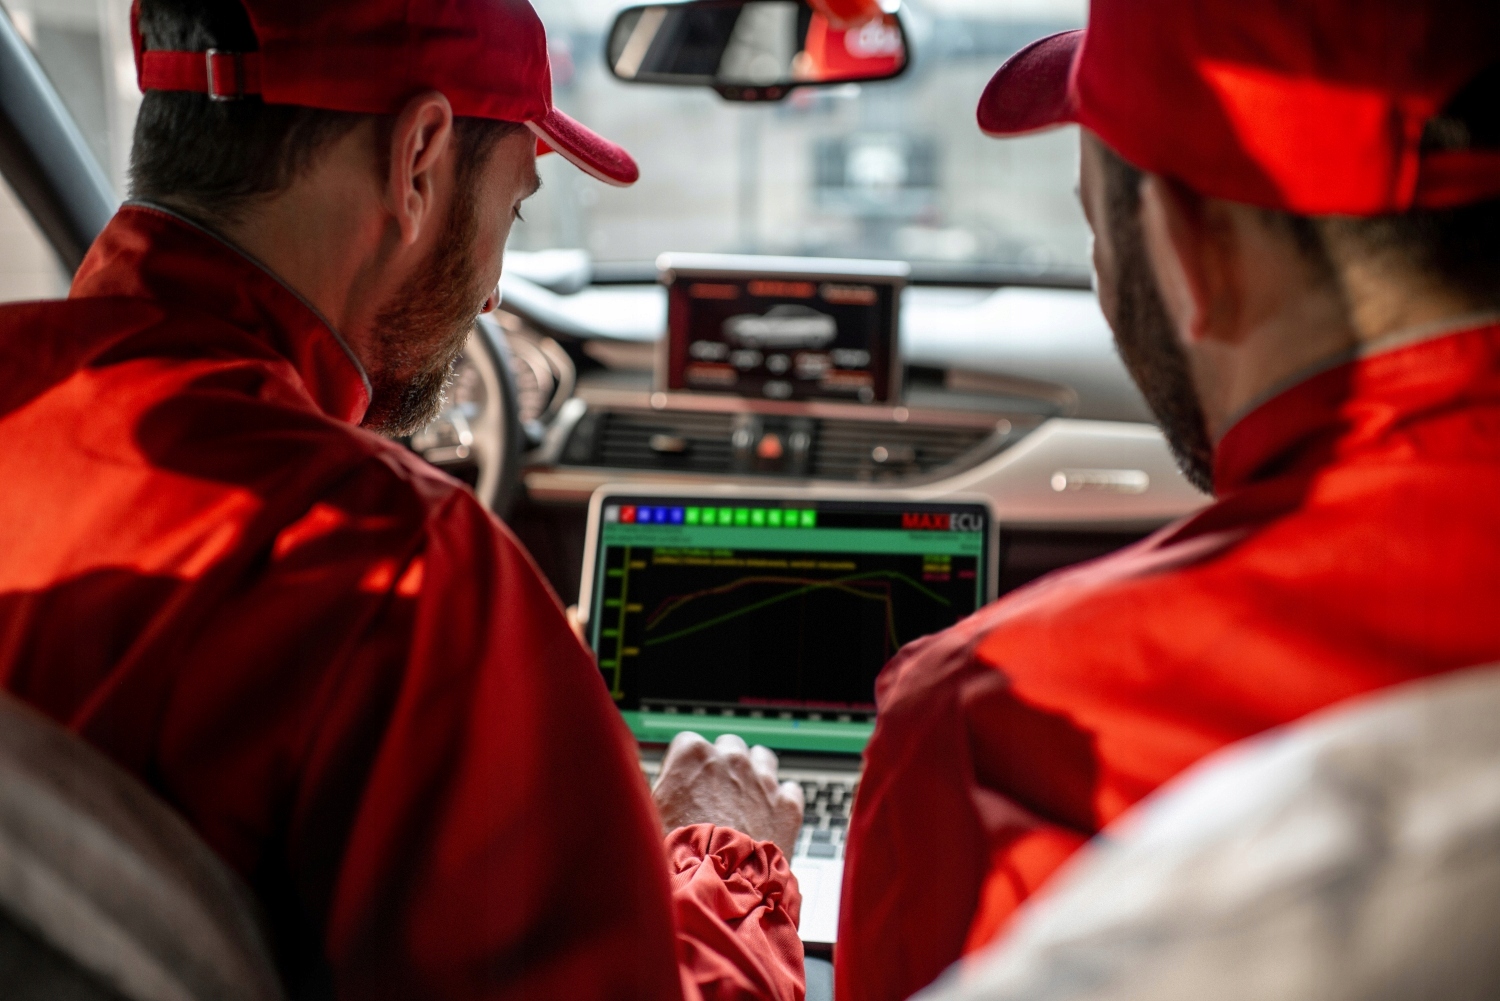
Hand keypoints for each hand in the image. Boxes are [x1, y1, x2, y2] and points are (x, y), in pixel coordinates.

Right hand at [652, 731, 803, 856]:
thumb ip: (656, 790)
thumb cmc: (677, 858)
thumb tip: (650, 784)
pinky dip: (780, 800)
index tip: (684, 784)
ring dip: (753, 774)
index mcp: (692, 755)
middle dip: (722, 766)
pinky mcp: (787, 805)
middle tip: (714, 796)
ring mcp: (763, 780)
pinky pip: (790, 788)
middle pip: (727, 745)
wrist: (717, 890)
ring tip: (744, 801)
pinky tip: (768, 817)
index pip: (687, 743)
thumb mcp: (648, 816)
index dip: (685, 767)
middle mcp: (730, 759)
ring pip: (762, 757)